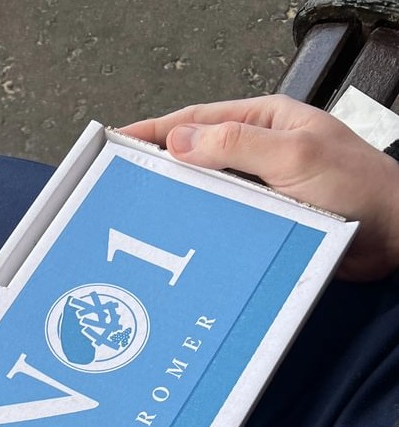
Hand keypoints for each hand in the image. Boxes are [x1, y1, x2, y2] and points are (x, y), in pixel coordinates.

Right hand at [121, 94, 398, 280]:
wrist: (394, 237)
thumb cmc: (361, 190)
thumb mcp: (293, 156)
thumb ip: (236, 144)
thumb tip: (179, 140)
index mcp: (267, 122)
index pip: (198, 120)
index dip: (155, 130)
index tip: (119, 142)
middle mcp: (261, 153)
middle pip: (197, 157)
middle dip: (161, 169)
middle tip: (124, 185)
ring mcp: (263, 188)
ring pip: (209, 194)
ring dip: (182, 205)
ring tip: (147, 217)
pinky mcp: (267, 222)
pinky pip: (225, 223)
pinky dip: (204, 230)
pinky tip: (184, 241)